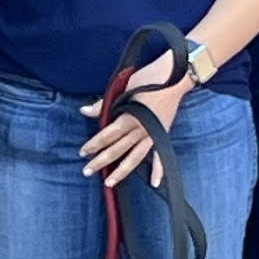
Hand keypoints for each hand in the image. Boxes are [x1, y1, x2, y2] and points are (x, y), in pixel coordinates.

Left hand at [80, 59, 186, 185]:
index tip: (83, 152)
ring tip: (109, 182)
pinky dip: (158, 170)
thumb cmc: (149, 78)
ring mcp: (153, 134)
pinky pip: (160, 156)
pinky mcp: (163, 134)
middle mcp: (141, 129)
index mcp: (130, 117)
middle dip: (101, 161)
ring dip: (121, 171)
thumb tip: (84, 111)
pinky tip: (154, 183)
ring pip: (135, 157)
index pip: (108, 135)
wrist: (176, 76)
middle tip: (87, 171)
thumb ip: (104, 103)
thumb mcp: (124, 87)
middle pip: (118, 149)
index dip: (94, 144)